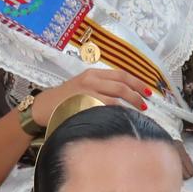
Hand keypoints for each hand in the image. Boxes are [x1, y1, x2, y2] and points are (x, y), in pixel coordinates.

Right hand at [30, 68, 149, 124]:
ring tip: (137, 112)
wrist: (44, 106)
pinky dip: (116, 113)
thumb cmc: (66, 99)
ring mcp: (86, 93)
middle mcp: (91, 80)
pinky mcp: (82, 105)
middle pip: (121, 86)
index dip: (137, 82)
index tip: (148, 91)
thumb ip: (102, 87)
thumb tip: (125, 96)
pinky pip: (104, 109)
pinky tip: (122, 118)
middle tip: (145, 104)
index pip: (120, 75)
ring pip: (115, 98)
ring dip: (129, 105)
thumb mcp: (83, 86)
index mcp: (93, 73)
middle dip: (137, 95)